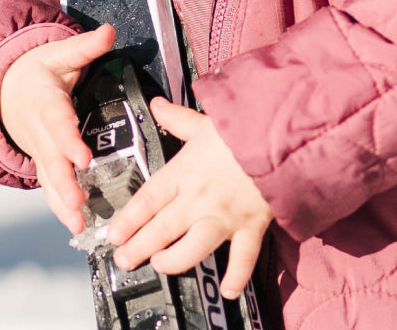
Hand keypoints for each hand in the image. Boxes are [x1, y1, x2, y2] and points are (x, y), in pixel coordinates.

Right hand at [0, 22, 115, 233]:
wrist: (7, 87)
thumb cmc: (40, 70)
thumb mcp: (61, 53)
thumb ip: (86, 46)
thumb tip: (109, 31)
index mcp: (45, 104)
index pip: (58, 124)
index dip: (69, 142)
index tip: (83, 158)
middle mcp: (40, 133)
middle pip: (51, 160)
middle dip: (64, 184)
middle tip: (78, 204)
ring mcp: (39, 151)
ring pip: (49, 180)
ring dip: (62, 203)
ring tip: (78, 225)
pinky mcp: (43, 162)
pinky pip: (50, 187)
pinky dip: (60, 206)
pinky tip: (76, 226)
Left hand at [108, 100, 273, 299]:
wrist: (283, 134)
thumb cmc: (245, 125)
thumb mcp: (207, 120)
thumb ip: (178, 119)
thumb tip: (156, 106)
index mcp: (186, 171)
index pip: (148, 199)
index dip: (127, 220)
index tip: (113, 234)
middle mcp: (199, 198)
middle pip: (160, 229)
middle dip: (137, 248)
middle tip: (123, 260)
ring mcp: (224, 215)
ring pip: (190, 249)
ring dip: (172, 262)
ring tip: (160, 264)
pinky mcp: (250, 225)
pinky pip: (242, 258)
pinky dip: (236, 276)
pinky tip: (227, 290)